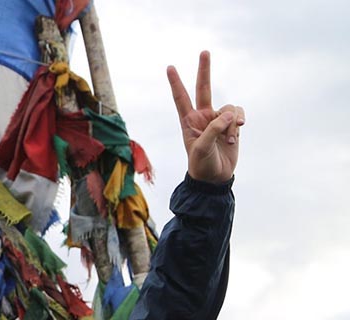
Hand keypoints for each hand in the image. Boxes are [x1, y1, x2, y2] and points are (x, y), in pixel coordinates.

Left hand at [167, 51, 243, 182]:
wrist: (214, 178)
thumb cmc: (201, 164)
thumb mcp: (202, 148)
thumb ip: (214, 128)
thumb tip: (230, 114)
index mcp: (189, 121)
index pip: (180, 98)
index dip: (176, 83)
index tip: (170, 67)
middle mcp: (203, 116)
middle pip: (204, 88)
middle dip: (204, 70)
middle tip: (204, 51)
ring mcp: (218, 120)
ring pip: (229, 107)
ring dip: (232, 122)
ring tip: (229, 139)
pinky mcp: (232, 125)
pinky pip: (238, 115)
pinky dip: (239, 123)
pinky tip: (236, 136)